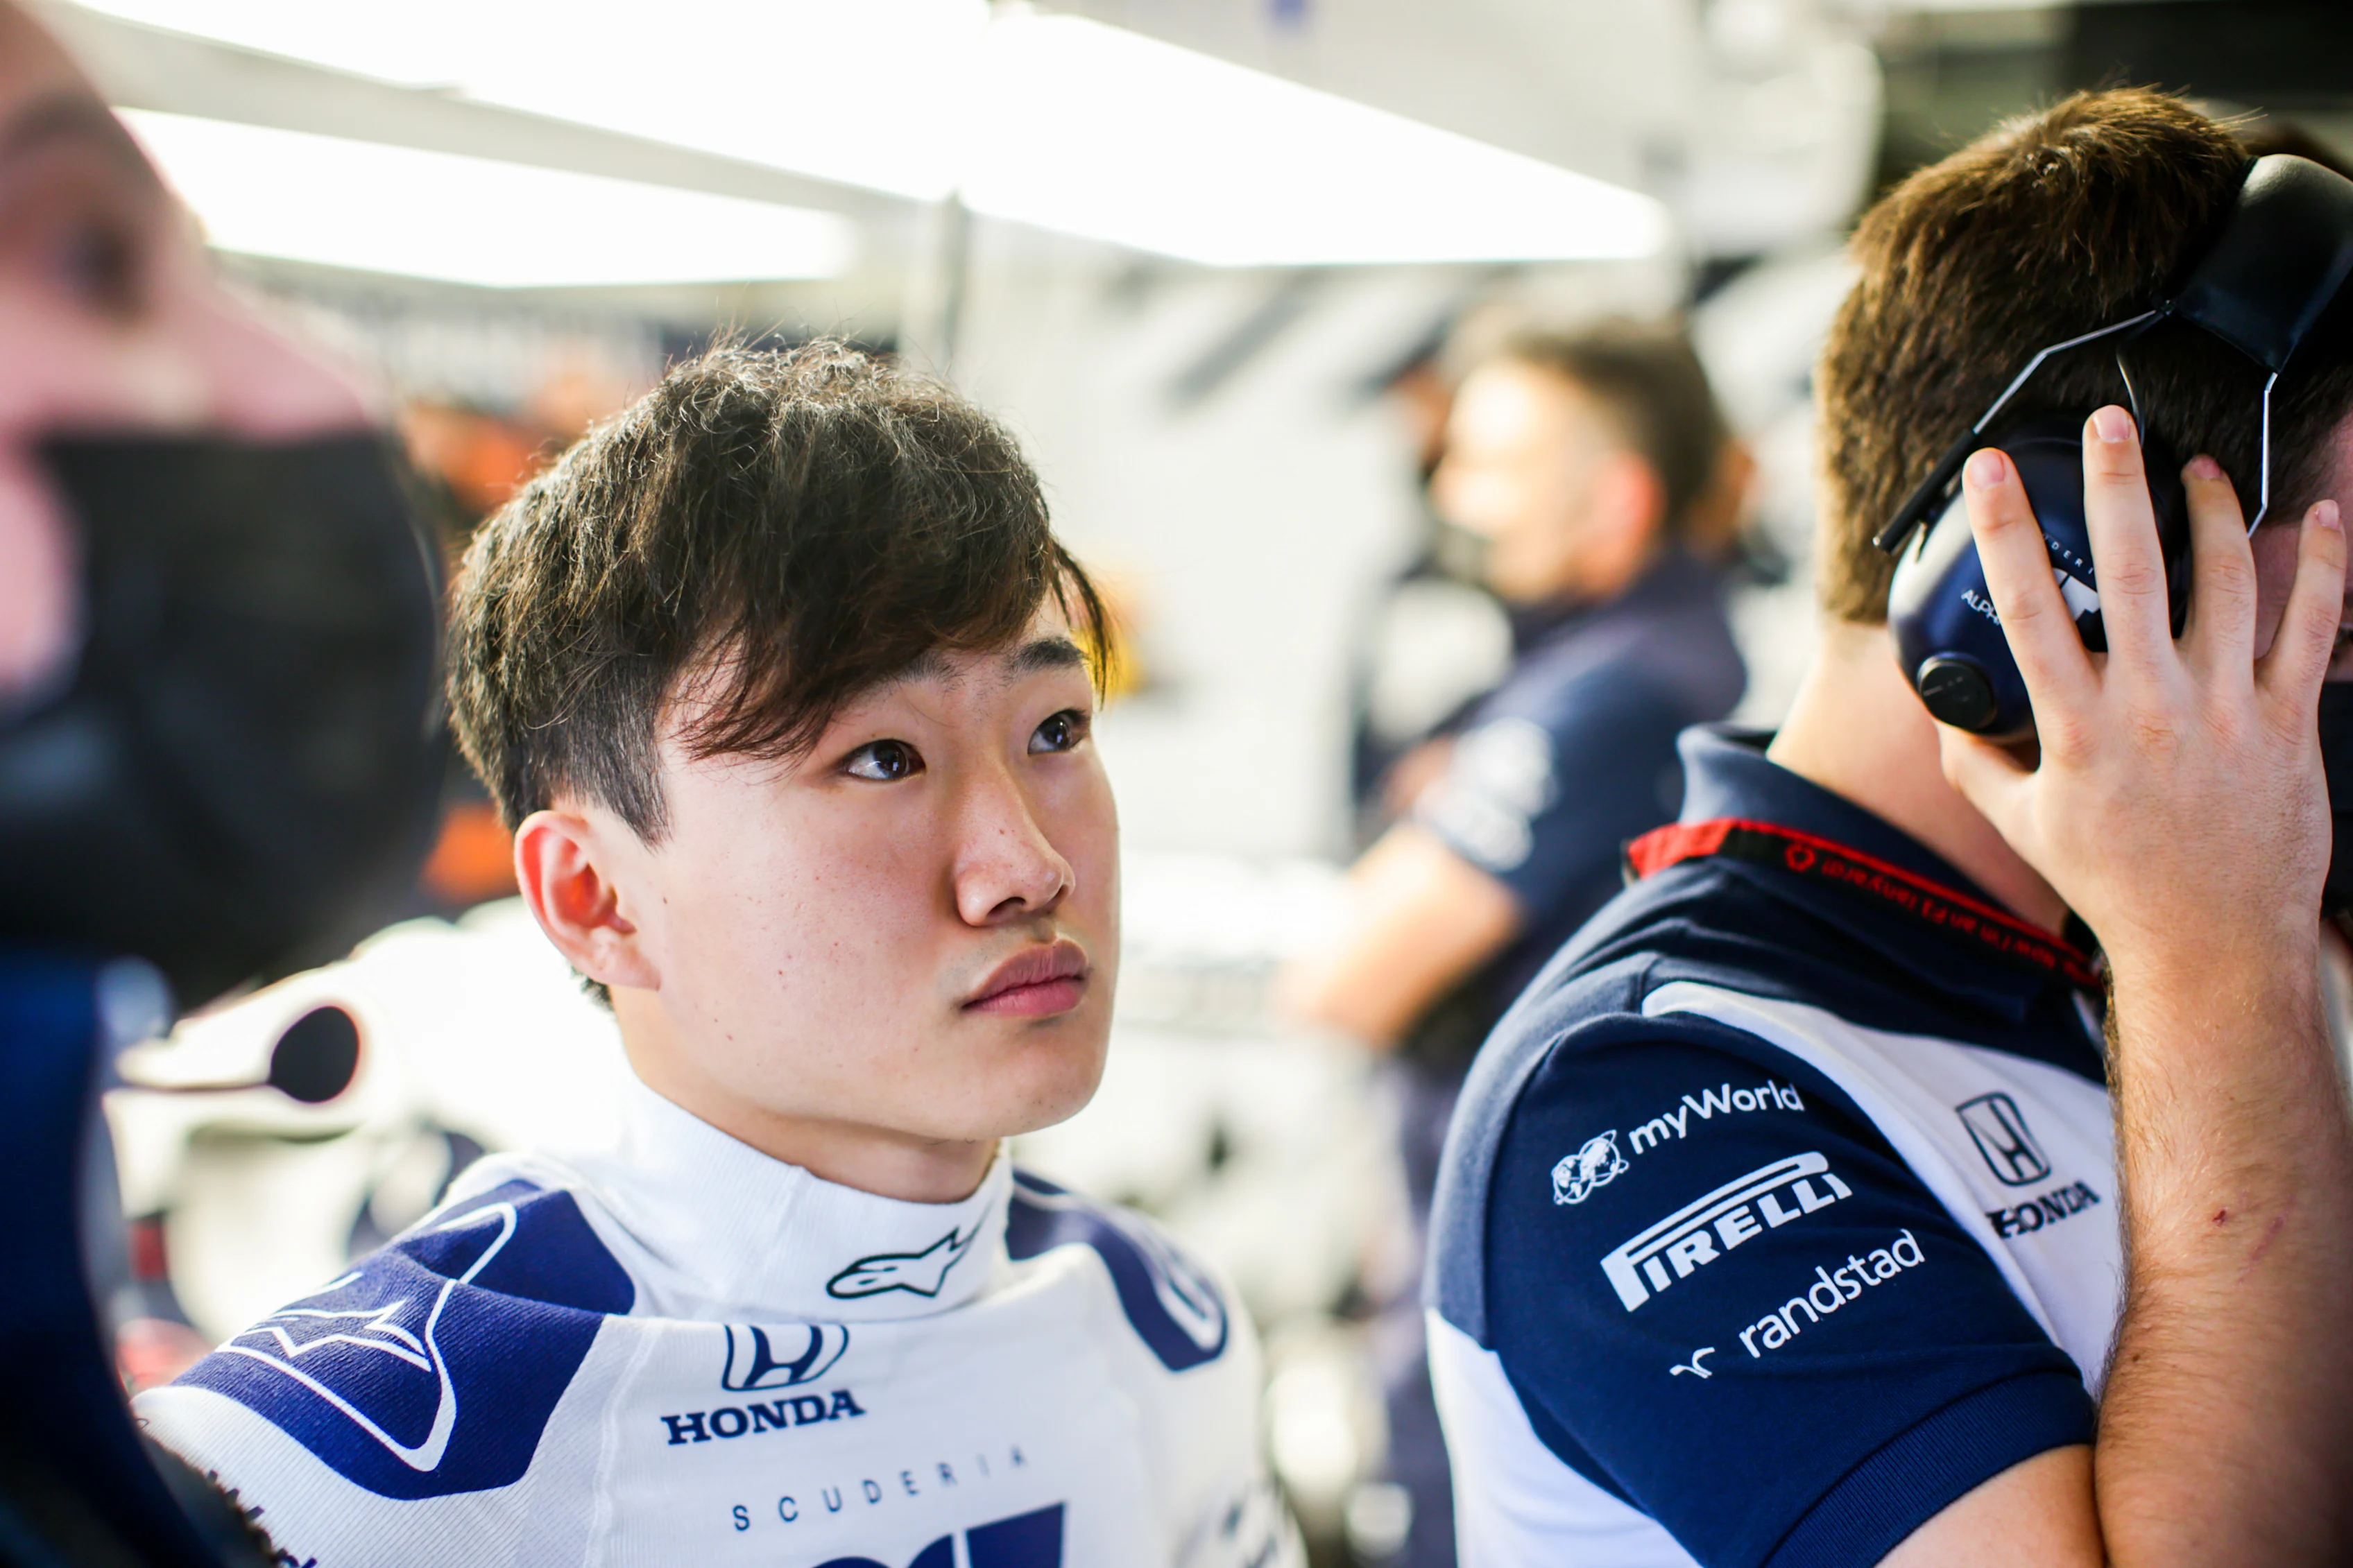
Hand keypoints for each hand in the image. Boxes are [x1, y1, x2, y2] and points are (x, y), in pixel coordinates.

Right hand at [1936, 405, 2344, 981]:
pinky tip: (2317, 518)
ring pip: (2228, 580)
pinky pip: (2314, 625)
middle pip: (2134, 569)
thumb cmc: (2117, 886)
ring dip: (2212, 509)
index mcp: (2079, 730)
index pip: (2029, 609)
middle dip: (2117, 483)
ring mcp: (2228, 709)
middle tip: (2111, 423)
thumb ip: (1976, 762)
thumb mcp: (2024, 824)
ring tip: (2197, 467)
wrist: (2213, 945)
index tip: (1991, 472)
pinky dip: (2323, 564)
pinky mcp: (2288, 720)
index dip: (2004, 531)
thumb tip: (1942, 713)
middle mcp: (2153, 708)